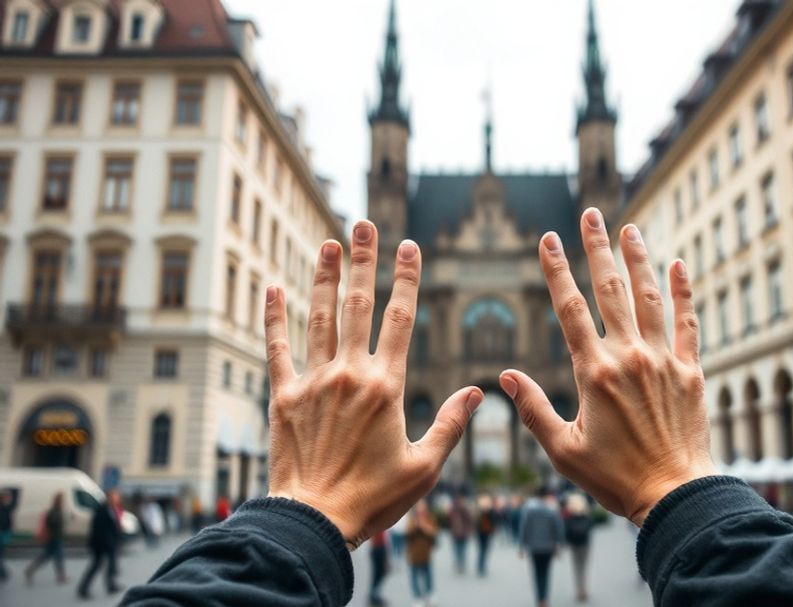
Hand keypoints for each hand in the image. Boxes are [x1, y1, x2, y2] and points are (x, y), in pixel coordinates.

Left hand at [264, 221, 482, 547]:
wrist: (314, 520)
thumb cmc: (373, 498)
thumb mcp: (425, 466)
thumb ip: (452, 423)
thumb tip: (479, 390)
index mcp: (386, 386)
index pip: (400, 320)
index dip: (407, 280)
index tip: (410, 247)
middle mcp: (349, 374)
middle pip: (359, 306)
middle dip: (365, 261)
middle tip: (365, 224)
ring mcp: (313, 382)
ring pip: (319, 318)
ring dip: (325, 277)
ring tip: (329, 242)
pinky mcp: (283, 397)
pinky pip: (276, 349)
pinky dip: (274, 317)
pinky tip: (272, 287)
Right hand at [500, 208, 715, 526]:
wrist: (674, 494)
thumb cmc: (614, 478)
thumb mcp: (563, 449)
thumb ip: (532, 409)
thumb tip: (504, 376)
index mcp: (594, 372)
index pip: (570, 309)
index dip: (557, 271)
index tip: (548, 239)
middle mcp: (630, 356)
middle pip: (611, 290)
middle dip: (597, 248)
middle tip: (591, 214)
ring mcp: (664, 360)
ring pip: (650, 297)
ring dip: (639, 259)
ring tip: (630, 227)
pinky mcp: (691, 371)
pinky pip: (689, 322)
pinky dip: (684, 292)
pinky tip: (680, 265)